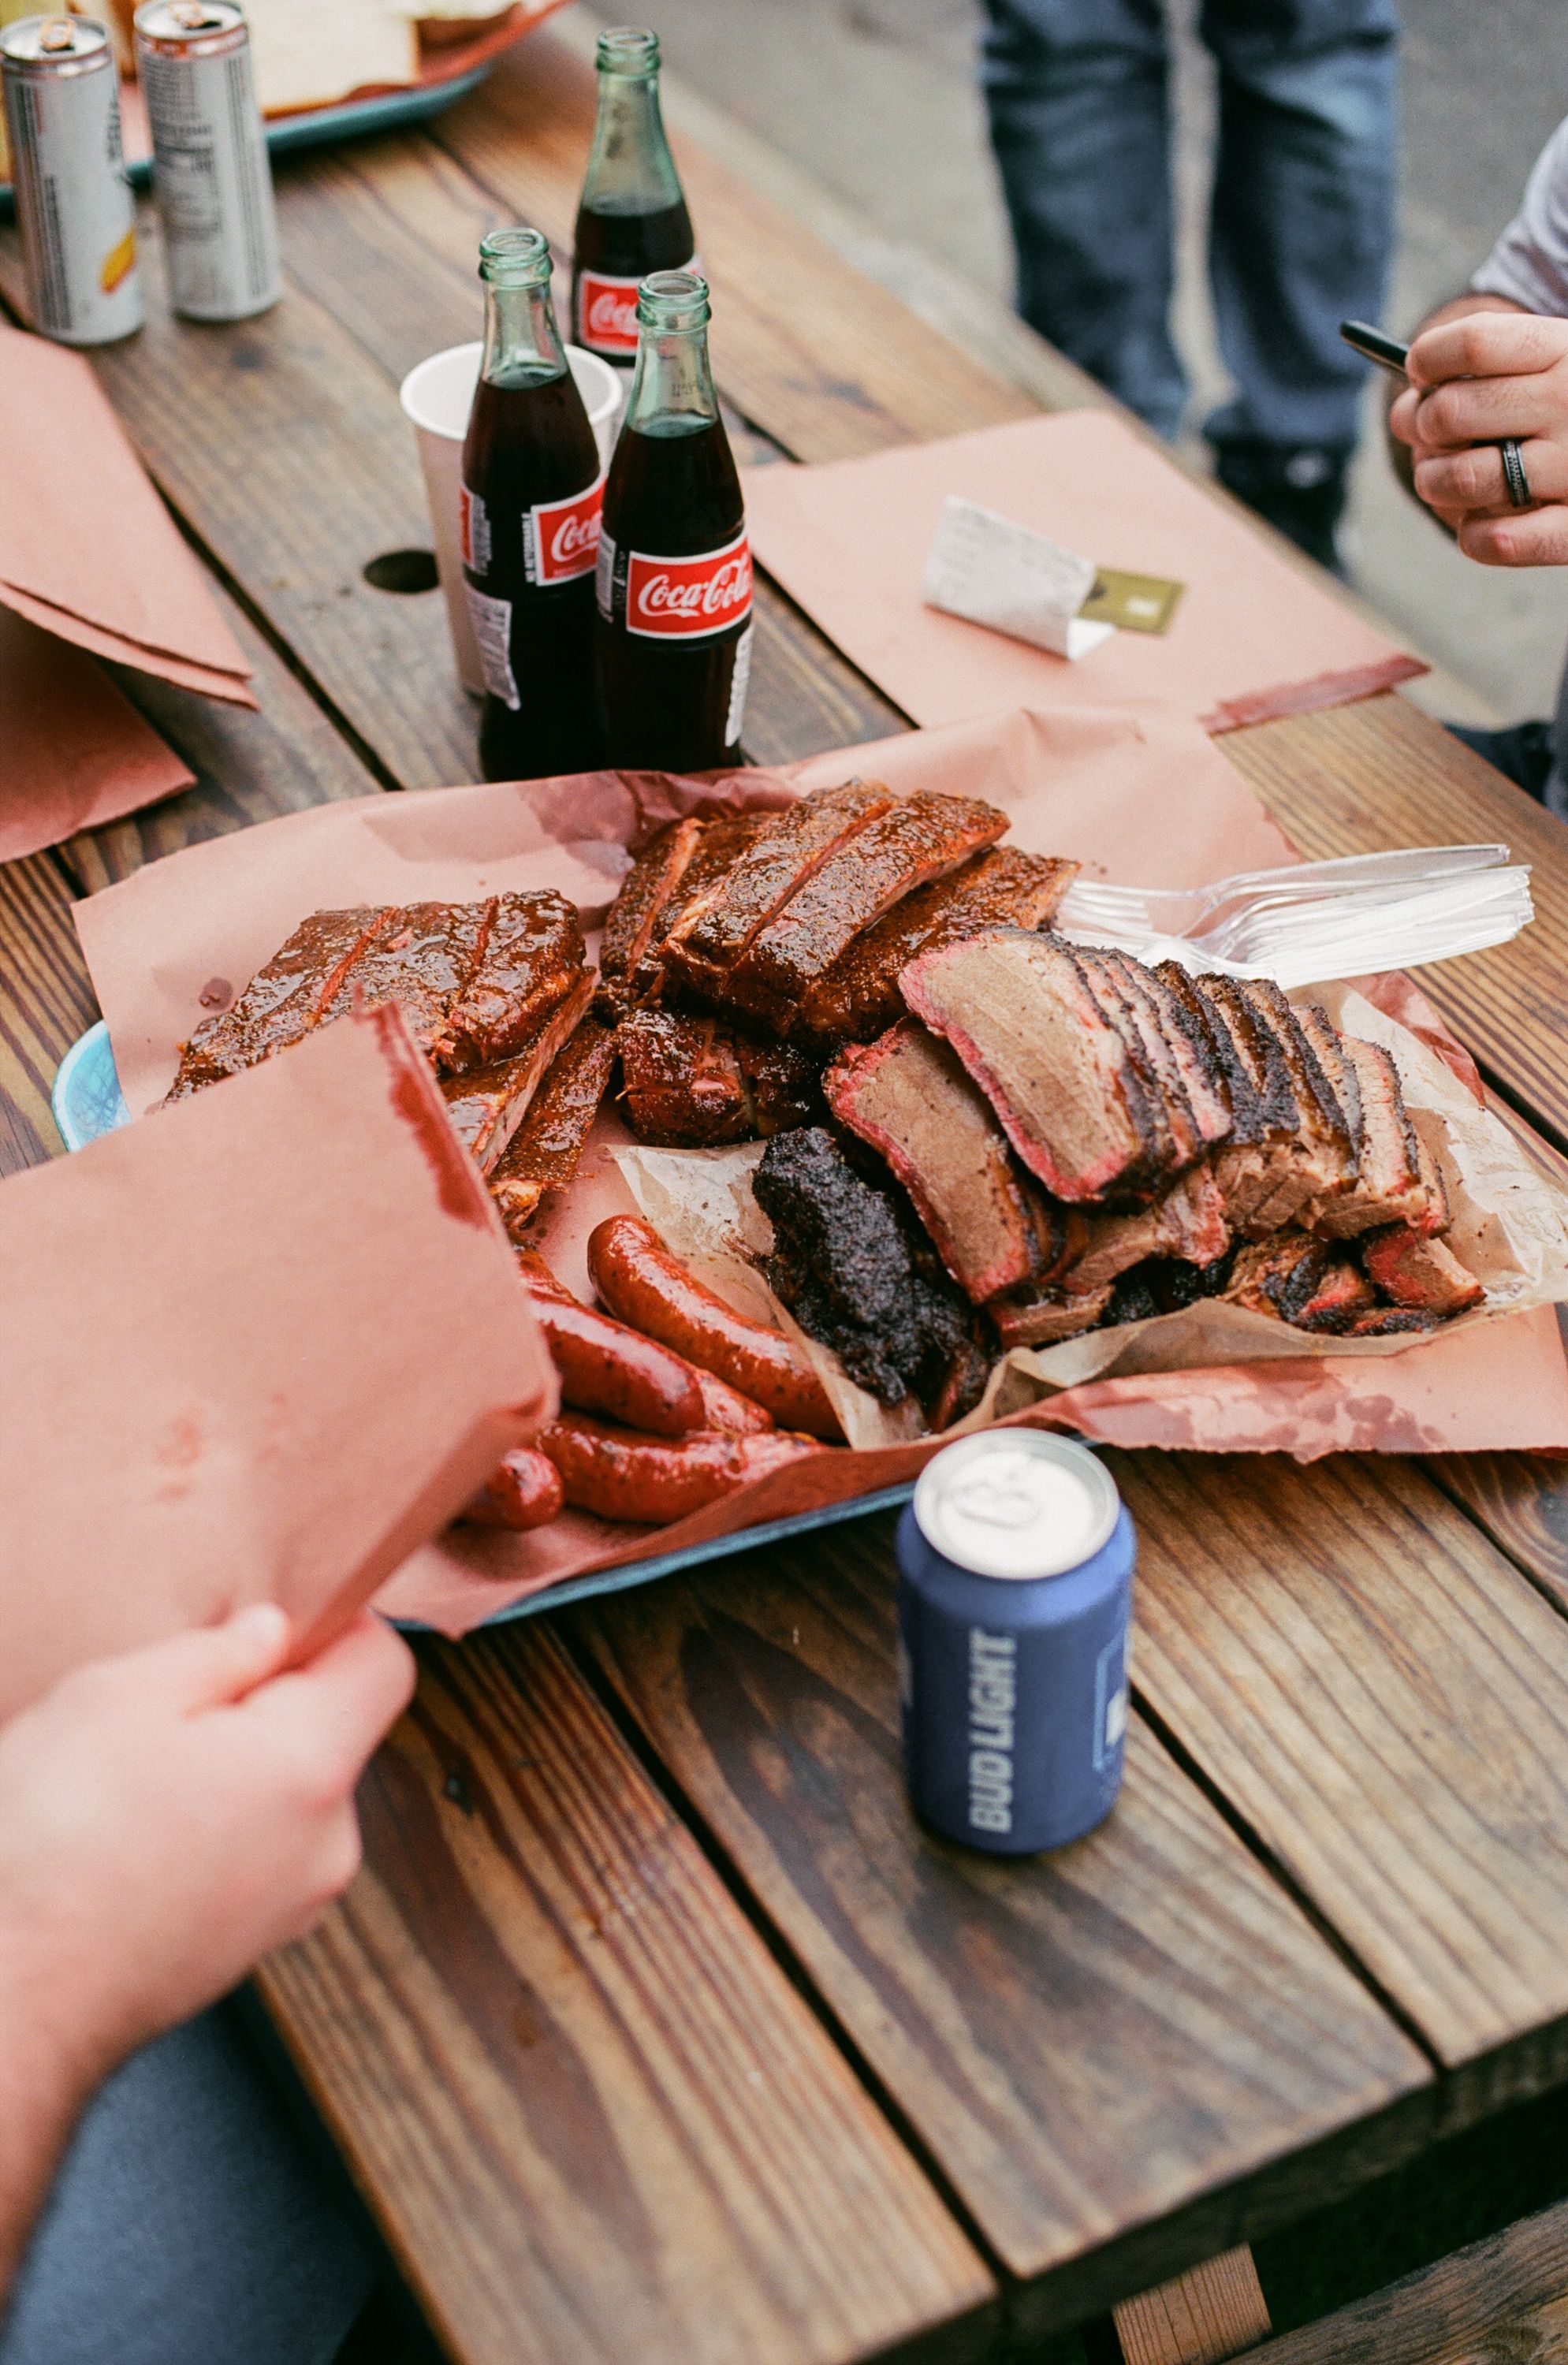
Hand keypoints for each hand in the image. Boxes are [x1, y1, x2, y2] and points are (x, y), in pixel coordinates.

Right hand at [0, 1605, 414, 2089]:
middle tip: (165, 1715)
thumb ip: (216, 1651)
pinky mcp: (248, 1948)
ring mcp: (292, 1906)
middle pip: (332, 1733)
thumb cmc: (55, 1848)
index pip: (384, 1665)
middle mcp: (327, 1844)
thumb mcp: (117, 1698)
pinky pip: (254, 1857)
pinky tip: (133, 1841)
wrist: (13, 1997)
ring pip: (286, 1798)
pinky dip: (211, 1834)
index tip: (267, 1631)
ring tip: (134, 1787)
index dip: (334, 1629)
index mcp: (311, 1769)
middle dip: (262, 1707)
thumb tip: (270, 1632)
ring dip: (230, 1774)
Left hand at [1392, 310, 1567, 564]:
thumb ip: (1487, 368)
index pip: (1472, 345)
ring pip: (1461, 479)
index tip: (1421, 373)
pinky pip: (1497, 542)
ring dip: (1433, 482)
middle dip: (1421, 424)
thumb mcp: (1554, 362)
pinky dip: (1471, 535)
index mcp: (1566, 352)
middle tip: (1428, 433)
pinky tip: (1475, 522)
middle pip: (1450, 411)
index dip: (1427, 359)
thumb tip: (1405, 410)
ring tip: (1440, 479)